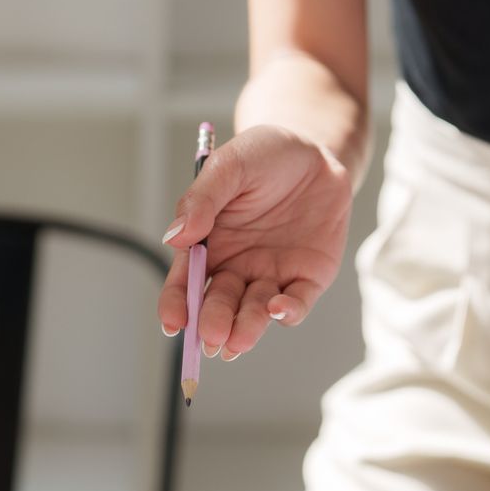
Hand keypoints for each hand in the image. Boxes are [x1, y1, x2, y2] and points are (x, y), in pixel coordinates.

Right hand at [157, 124, 352, 360]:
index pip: (186, 282)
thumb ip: (202, 199)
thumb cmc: (265, 155)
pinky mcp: (308, 277)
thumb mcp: (228, 166)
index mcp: (208, 244)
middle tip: (211, 335)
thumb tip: (175, 236)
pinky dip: (287, 312)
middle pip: (219, 304)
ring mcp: (271, 274)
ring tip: (238, 341)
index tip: (173, 322)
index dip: (176, 304)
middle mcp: (236, 266)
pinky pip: (297, 302)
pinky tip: (278, 310)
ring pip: (254, 312)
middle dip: (213, 323)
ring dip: (245, 329)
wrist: (317, 149)